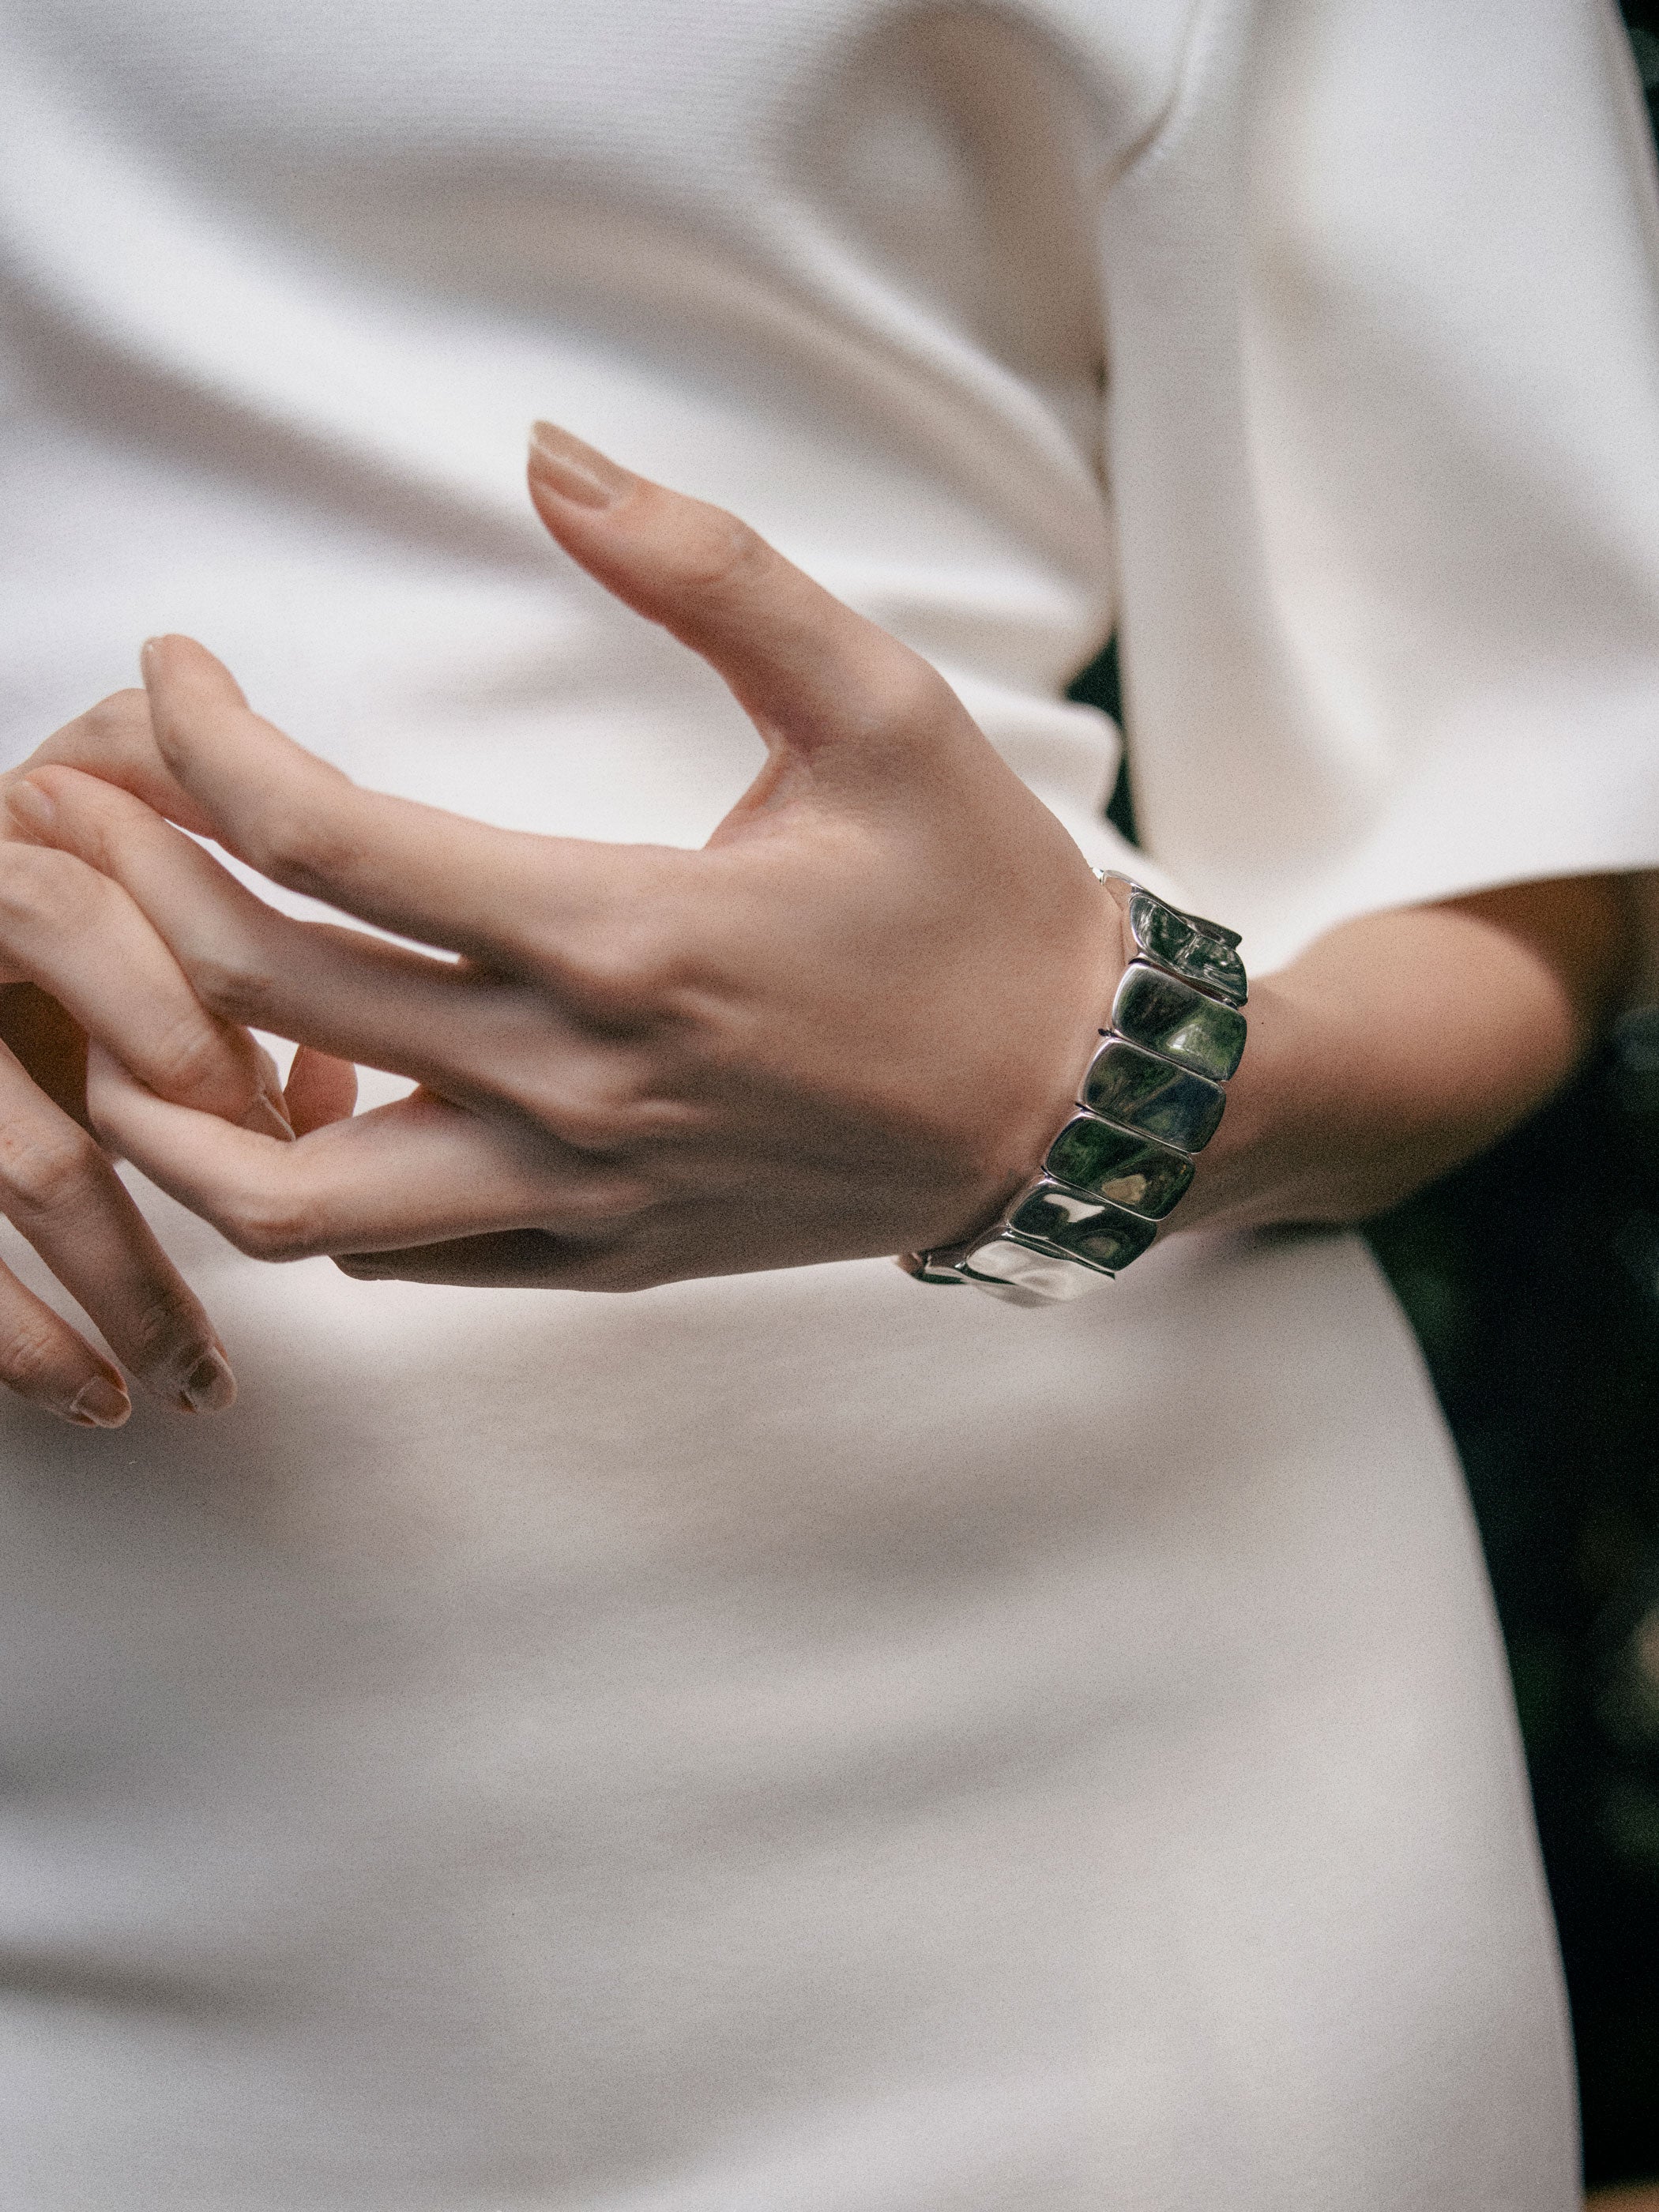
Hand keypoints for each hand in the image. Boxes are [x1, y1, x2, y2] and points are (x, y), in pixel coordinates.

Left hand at [4, 426, 1115, 1288]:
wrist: (1065, 1108)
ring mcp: (580, 1195)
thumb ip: (711, 571)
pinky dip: (307, 1185)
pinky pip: (393, 1258)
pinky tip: (313, 1093)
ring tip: (141, 998)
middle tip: (91, 806)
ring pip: (286, 1202)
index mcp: (628, 935)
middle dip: (128, 884)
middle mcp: (578, 1084)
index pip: (324, 842)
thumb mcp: (882, 706)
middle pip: (261, 998)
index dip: (198, 743)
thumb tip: (547, 454)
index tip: (167, 678)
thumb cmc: (977, 904)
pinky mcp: (599, 1257)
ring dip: (172, 1097)